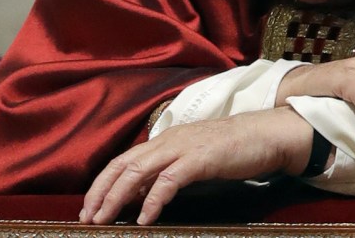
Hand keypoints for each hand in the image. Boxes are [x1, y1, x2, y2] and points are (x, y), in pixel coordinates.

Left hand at [80, 107, 312, 225]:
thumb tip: (140, 193)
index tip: (89, 208)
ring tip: (104, 219)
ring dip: (117, 197)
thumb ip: (167, 171)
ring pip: (139, 170)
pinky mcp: (200, 158)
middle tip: (87, 218)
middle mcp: (169, 139)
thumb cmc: (233, 148)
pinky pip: (169, 180)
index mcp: (166, 139)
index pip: (124, 160)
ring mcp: (184, 147)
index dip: (102, 183)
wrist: (266, 134)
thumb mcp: (193, 158)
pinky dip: (152, 200)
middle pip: (124, 164)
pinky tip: (145, 218)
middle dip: (101, 192)